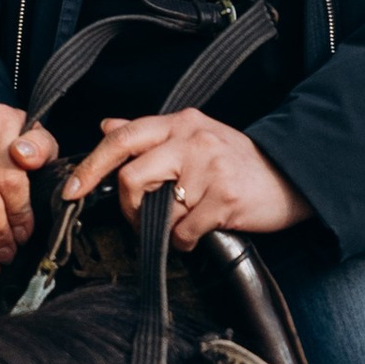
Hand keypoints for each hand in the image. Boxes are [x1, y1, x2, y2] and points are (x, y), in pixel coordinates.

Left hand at [62, 109, 310, 249]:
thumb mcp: (194, 136)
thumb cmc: (238, 161)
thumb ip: (149, 133)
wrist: (291, 177)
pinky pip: (185, 230)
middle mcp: (193, 139)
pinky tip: (199, 234)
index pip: (123, 138)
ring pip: (160, 209)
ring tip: (182, 224)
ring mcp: (210, 167)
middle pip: (133, 177)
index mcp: (180, 122)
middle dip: (130, 208)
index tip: (72, 190)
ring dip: (164, 228)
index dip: (92, 166)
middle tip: (141, 220)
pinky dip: (186, 241)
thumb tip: (108, 126)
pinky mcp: (225, 196)